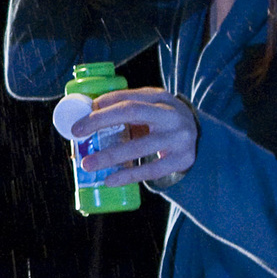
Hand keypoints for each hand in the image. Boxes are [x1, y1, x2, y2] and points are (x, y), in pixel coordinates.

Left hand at [72, 88, 196, 185]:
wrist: (199, 136)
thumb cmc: (161, 121)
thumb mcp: (150, 107)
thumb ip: (124, 110)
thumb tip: (83, 122)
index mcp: (159, 97)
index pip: (127, 97)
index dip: (102, 106)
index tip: (80, 118)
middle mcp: (170, 114)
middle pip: (132, 112)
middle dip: (101, 121)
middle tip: (77, 134)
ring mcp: (179, 138)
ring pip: (139, 147)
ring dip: (109, 156)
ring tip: (87, 164)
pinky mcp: (182, 160)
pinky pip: (150, 170)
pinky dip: (128, 176)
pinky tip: (109, 180)